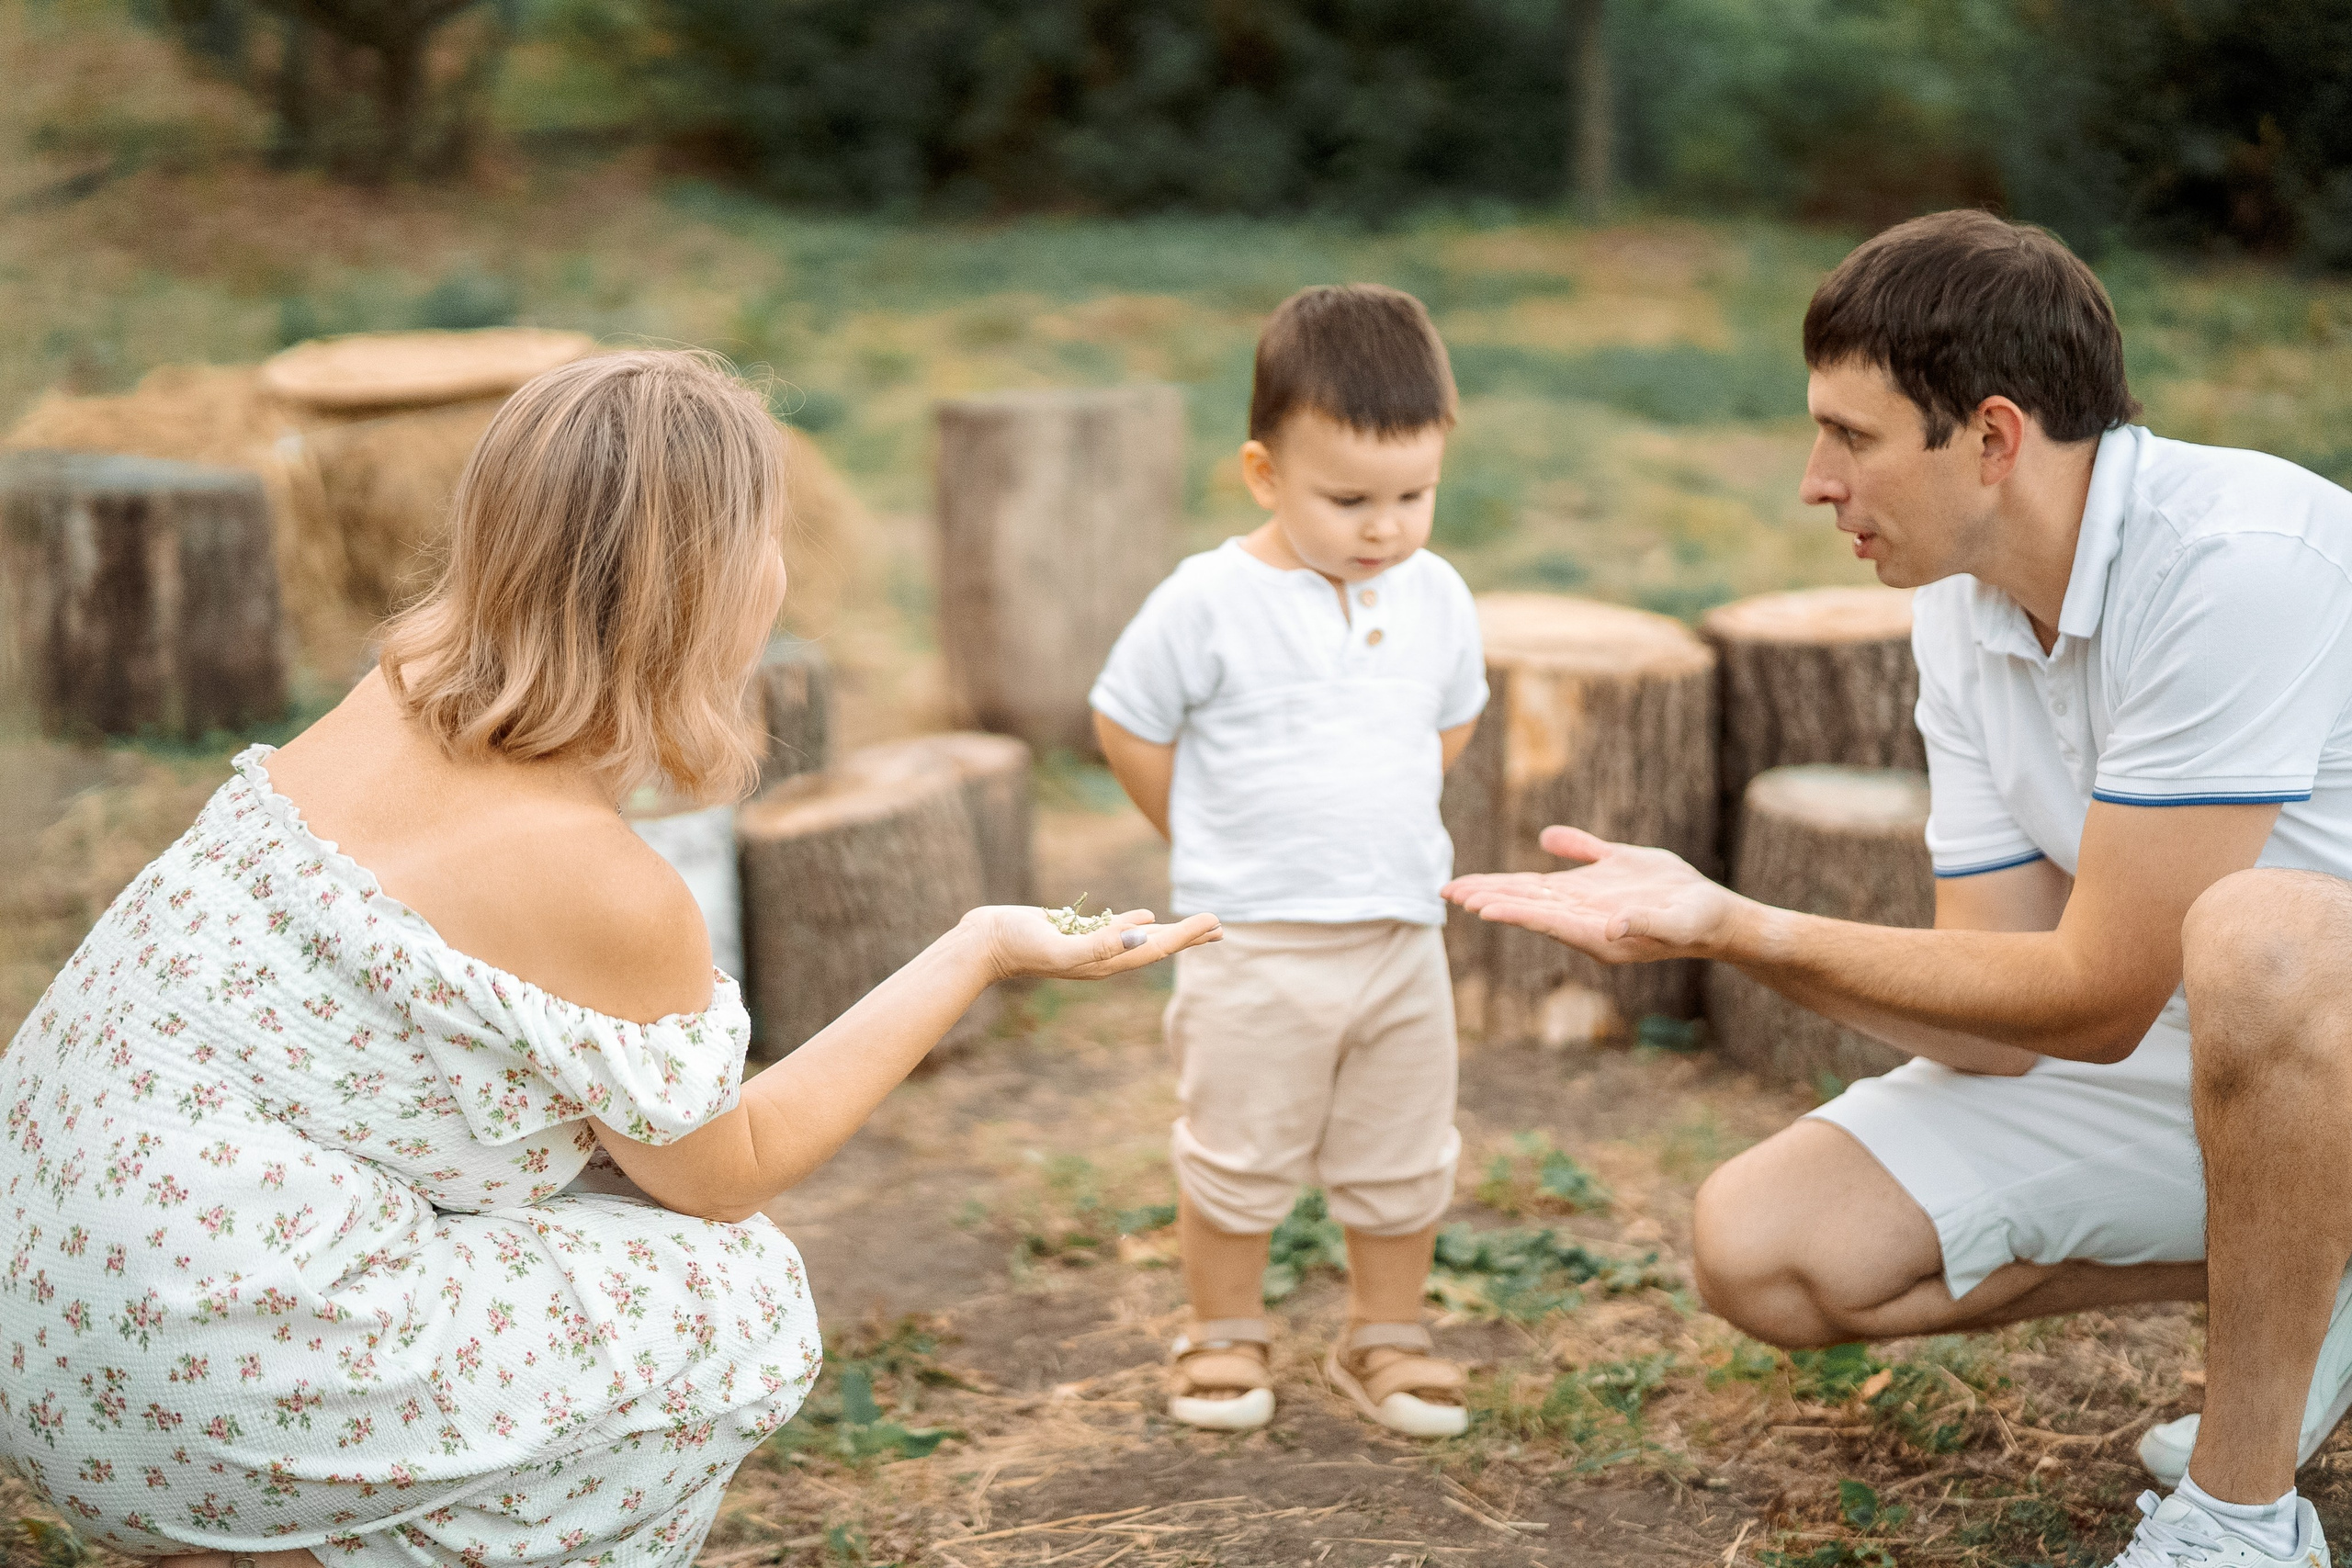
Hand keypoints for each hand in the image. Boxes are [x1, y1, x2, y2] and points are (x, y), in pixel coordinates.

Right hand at [967, 906, 1221, 982]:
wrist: (984, 942)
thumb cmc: (1019, 945)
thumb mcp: (1060, 946)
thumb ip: (1098, 944)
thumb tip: (1141, 932)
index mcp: (1104, 963)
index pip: (1154, 949)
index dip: (1186, 937)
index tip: (1214, 923)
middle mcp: (1102, 958)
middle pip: (1154, 946)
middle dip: (1187, 937)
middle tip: (1219, 926)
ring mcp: (1090, 946)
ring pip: (1139, 938)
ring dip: (1169, 932)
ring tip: (1195, 926)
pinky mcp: (1077, 933)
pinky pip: (1116, 929)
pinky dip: (1137, 924)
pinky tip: (1147, 919)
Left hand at [1442, 826, 1745, 962]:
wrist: (1716, 917)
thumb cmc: (1696, 924)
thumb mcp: (1673, 925)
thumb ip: (1643, 924)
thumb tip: (1615, 926)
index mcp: (1596, 931)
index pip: (1544, 919)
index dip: (1511, 911)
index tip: (1478, 907)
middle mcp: (1585, 916)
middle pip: (1527, 905)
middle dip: (1488, 897)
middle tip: (1448, 892)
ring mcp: (1592, 898)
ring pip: (1536, 889)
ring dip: (1499, 885)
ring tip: (1460, 886)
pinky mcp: (1608, 876)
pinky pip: (1576, 860)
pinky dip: (1559, 849)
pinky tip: (1547, 839)